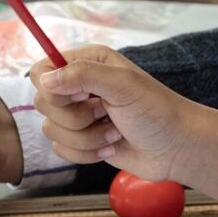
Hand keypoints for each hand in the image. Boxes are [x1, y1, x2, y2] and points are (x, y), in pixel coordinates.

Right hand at [32, 46, 200, 182]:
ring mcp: (80, 115)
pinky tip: (111, 146)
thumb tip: (45, 80)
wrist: (176, 148)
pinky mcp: (82, 141)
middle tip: (104, 113)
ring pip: (51, 129)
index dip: (51, 87)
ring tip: (114, 132)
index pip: (41, 70)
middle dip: (74, 117)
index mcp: (87, 63)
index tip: (79, 96)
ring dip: (86, 138)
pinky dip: (87, 153)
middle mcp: (80, 87)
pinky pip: (61, 150)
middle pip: (42, 102)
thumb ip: (82, 75)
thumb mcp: (122, 85)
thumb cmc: (157, 111)